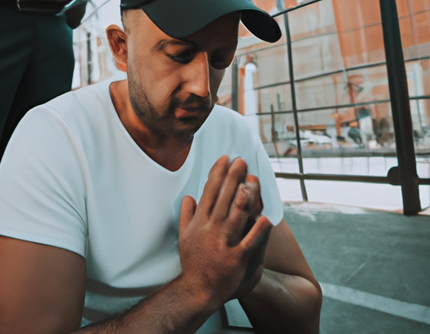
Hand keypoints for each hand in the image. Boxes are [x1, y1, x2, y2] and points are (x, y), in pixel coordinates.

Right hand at [178, 156, 271, 310]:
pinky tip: (267, 218)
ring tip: (251, 179)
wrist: (197, 289)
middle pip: (224, 198)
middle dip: (233, 177)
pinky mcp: (236, 258)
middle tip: (241, 161)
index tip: (225, 159)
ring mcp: (224, 243)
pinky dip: (258, 230)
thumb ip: (186, 214)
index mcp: (200, 221)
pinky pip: (250, 241)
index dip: (217, 173)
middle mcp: (211, 229)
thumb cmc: (192, 262)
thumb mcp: (183, 235)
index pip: (209, 191)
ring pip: (236, 214)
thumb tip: (189, 196)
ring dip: (244, 196)